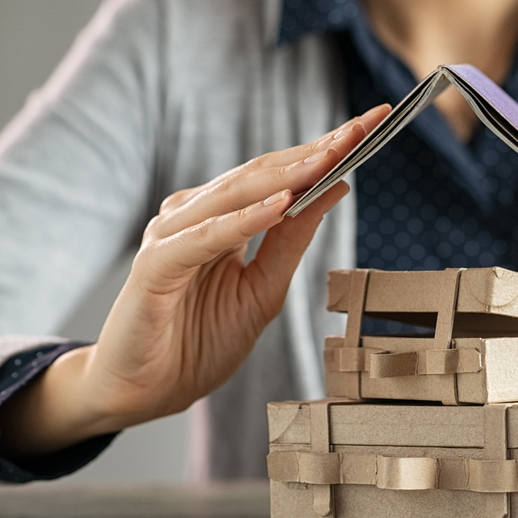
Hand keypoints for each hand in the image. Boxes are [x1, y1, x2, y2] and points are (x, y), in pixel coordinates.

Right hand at [0, 105, 390, 455]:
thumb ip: (293, 239)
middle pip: (262, 173)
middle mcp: (195, 216)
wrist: (147, 391)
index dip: (324, 149)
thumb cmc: (199, 341)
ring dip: (286, 174)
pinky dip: (242, 220)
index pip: (279, 174)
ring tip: (331, 156)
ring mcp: (172, 236)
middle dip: (316, 149)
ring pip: (234, 194)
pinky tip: (280, 205)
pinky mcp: (155, 266)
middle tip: (363, 127)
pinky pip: (205, 238)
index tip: (371, 126)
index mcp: (222, 218)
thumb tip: (337, 185)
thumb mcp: (264, 288)